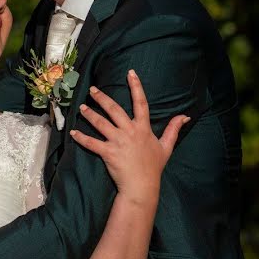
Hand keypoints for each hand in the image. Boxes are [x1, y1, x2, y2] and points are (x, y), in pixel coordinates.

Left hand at [70, 70, 188, 196]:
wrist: (142, 185)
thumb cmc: (153, 167)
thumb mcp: (166, 146)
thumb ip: (173, 129)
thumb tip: (185, 116)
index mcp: (143, 128)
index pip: (141, 103)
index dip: (136, 86)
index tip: (130, 73)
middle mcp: (130, 131)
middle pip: (114, 109)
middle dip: (102, 98)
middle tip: (92, 90)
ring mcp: (118, 141)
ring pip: (100, 123)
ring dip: (89, 114)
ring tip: (81, 107)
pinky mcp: (108, 152)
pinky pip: (91, 143)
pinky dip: (81, 138)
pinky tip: (73, 132)